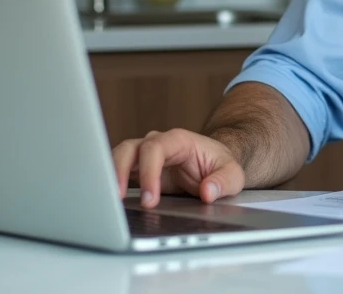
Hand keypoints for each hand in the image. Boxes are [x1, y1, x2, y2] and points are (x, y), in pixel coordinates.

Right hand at [111, 128, 244, 208]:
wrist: (213, 163)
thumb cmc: (220, 165)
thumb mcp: (233, 175)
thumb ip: (223, 182)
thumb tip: (208, 192)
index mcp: (178, 140)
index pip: (156, 149)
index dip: (149, 172)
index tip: (149, 198)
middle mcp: (157, 143)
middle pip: (129, 149)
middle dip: (119, 172)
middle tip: (119, 199)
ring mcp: (145, 155)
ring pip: (118, 157)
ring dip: (110, 177)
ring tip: (109, 202)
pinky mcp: (138, 169)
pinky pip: (118, 171)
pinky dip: (110, 182)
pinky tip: (108, 201)